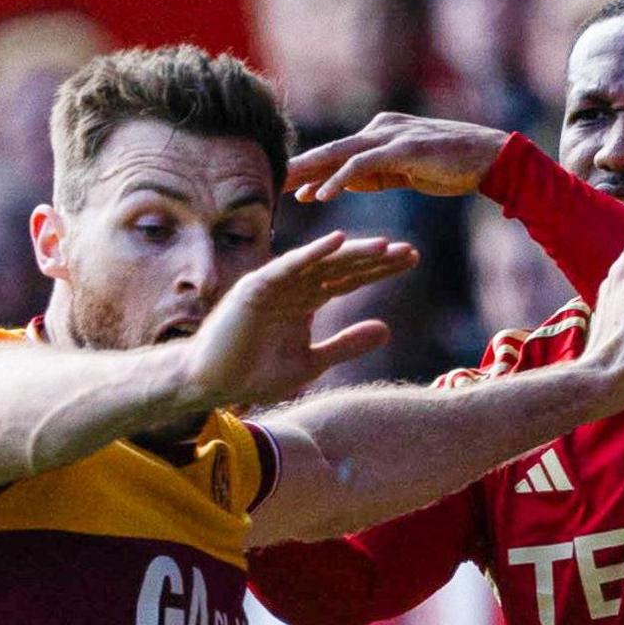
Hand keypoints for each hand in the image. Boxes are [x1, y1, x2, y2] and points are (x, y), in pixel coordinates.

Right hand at [180, 232, 417, 406]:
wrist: (212, 383)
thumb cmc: (255, 373)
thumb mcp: (312, 362)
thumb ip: (346, 345)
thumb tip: (387, 330)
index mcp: (306, 299)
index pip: (349, 278)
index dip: (379, 269)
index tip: (411, 259)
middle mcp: (293, 285)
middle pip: (341, 266)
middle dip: (375, 259)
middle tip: (409, 251)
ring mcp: (274, 284)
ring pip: (320, 263)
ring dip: (352, 253)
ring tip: (385, 246)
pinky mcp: (255, 288)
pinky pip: (288, 266)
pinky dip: (312, 253)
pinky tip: (337, 241)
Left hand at [286, 112, 508, 201]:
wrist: (491, 158)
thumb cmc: (452, 167)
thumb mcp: (405, 172)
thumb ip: (375, 175)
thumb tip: (344, 183)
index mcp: (379, 133)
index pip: (336, 153)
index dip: (309, 170)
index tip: (283, 187)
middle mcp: (380, 129)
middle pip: (330, 150)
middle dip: (298, 168)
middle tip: (268, 183)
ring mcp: (391, 136)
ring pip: (339, 154)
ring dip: (309, 173)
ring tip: (282, 188)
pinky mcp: (402, 148)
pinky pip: (362, 166)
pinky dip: (339, 180)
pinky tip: (321, 196)